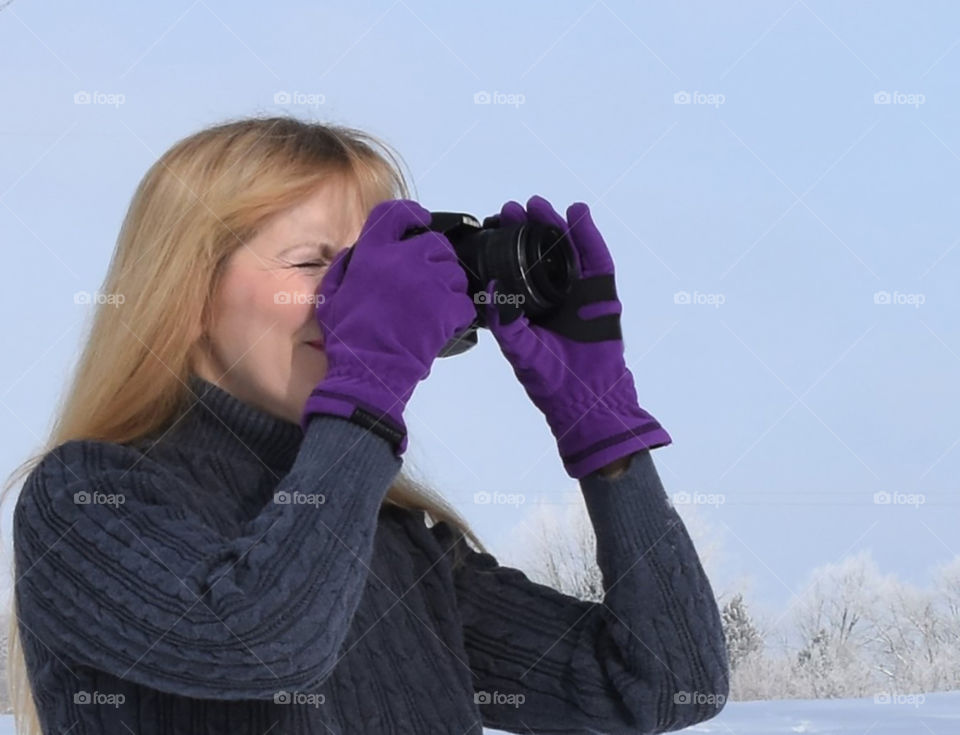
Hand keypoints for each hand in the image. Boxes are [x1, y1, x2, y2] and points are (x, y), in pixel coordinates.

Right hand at [301, 199, 475, 454]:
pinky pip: (463, 301)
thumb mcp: (331, 296)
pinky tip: (444, 325)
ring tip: (436, 307)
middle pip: (435, 242)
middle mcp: (403, 259)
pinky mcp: (448, 306)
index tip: (421, 222)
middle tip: (429, 281)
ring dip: (449, 286)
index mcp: (372, 253)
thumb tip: (358, 253)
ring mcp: (429, 281)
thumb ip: (345, 268)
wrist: (369, 370)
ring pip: (454, 271)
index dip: (413, 215)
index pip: (397, 213)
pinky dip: (458, 313)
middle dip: (435, 259)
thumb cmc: (347, 337)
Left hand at [480, 195, 670, 477]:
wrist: (586, 399)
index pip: (519, 265)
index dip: (509, 242)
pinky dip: (588, 235)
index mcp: (531, 305)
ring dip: (557, 224)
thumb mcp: (518, 349)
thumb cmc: (549, 379)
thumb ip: (504, 322)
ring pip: (569, 249)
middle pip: (543, 251)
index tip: (495, 222)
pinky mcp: (603, 294)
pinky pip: (597, 259)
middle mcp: (555, 294)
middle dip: (530, 227)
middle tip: (514, 207)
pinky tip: (578, 214)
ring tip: (541, 205)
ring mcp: (580, 292)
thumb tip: (489, 288)